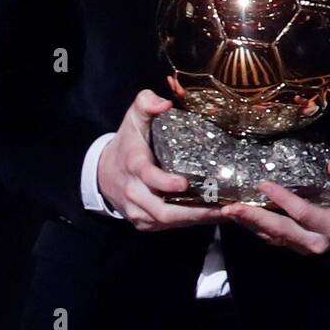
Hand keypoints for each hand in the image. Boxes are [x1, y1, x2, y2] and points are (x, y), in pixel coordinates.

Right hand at [97, 89, 229, 231]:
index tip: (185, 182)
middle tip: (223, 205)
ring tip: (225, 211)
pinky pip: (168, 226)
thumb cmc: (128, 142)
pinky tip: (211, 215)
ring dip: (197, 219)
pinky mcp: (144, 223)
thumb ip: (146, 103)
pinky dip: (190, 222)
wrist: (104, 172)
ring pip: (168, 222)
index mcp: (133, 165)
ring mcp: (138, 211)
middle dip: (194, 211)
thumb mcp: (134, 118)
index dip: (165, 183)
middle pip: (162, 210)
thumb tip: (165, 104)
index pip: (148, 177)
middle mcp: (134, 192)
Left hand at [221, 160, 329, 254]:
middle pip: (281, 231)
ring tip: (228, 211)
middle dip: (254, 219)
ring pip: (272, 237)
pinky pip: (272, 238)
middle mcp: (315, 242)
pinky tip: (239, 217)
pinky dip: (254, 227)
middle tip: (231, 208)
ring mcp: (303, 247)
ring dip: (249, 224)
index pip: (303, 213)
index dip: (283, 199)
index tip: (263, 184)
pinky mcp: (294, 246)